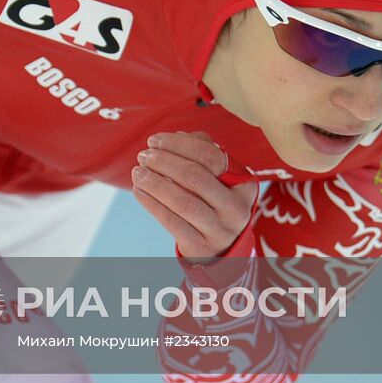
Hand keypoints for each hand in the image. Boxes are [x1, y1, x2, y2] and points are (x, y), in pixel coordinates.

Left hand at [130, 131, 256, 257]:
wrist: (221, 247)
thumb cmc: (214, 202)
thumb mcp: (218, 178)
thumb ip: (203, 152)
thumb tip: (179, 135)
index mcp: (244, 184)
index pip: (212, 156)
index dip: (180, 145)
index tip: (154, 140)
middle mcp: (236, 208)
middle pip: (196, 177)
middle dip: (164, 162)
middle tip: (143, 156)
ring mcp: (220, 229)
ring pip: (183, 201)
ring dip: (155, 183)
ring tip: (137, 172)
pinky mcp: (201, 246)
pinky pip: (172, 222)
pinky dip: (152, 204)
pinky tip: (138, 191)